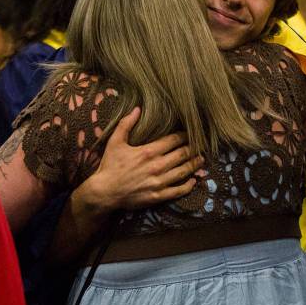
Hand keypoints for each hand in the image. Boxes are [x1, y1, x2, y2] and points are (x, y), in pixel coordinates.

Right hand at [76, 108, 203, 212]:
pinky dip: (188, 186)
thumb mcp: (115, 142)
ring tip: (201, 160)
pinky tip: (194, 181)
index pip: (174, 140)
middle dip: (193, 149)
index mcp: (149, 151)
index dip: (185, 136)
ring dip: (195, 165)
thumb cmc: (109, 166)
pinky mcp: (158, 196)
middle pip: (183, 154)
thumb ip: (126, 124)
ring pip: (183, 171)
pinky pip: (178, 191)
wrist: (104, 192)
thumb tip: (137, 108)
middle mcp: (157, 166)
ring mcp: (159, 182)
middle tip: (201, 146)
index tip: (191, 134)